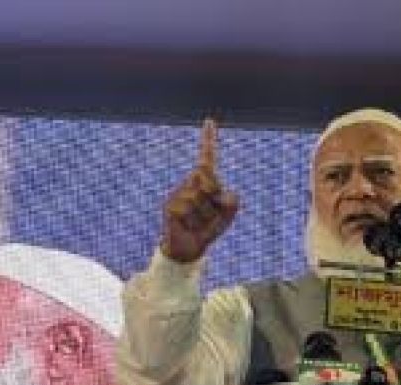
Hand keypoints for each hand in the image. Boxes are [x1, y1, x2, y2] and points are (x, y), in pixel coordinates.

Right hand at [160, 118, 238, 262]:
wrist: (190, 248)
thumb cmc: (209, 227)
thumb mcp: (228, 214)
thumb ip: (231, 201)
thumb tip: (216, 192)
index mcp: (204, 182)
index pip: (206, 158)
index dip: (208, 141)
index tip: (209, 121)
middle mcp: (189, 183)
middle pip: (210, 181)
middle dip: (216, 200)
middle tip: (210, 216)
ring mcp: (177, 193)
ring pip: (200, 197)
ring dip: (207, 215)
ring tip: (199, 223)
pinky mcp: (169, 206)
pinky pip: (188, 208)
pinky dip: (195, 221)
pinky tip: (189, 226)